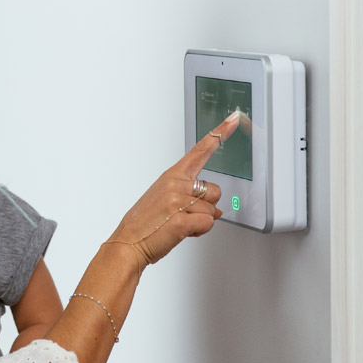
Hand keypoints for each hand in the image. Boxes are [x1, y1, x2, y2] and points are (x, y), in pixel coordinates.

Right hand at [107, 111, 239, 264]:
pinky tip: (181, 232)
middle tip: (183, 215)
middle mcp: (175, 185)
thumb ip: (189, 198)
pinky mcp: (182, 220)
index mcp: (171, 176)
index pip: (200, 151)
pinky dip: (198, 232)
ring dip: (200, 222)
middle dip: (206, 206)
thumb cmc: (144, 224)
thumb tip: (216, 210)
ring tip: (178, 224)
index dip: (220, 133)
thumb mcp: (163, 200)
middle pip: (215, 190)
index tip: (234, 118)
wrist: (128, 243)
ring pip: (213, 211)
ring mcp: (178, 202)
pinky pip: (208, 224)